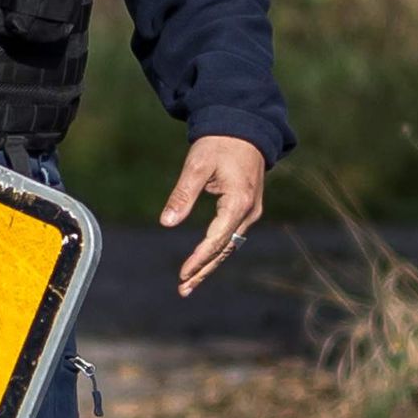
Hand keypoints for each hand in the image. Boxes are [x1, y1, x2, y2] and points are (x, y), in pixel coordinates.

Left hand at [159, 135, 268, 294]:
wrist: (245, 127)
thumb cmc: (219, 143)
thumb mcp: (197, 166)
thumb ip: (183, 195)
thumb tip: (166, 223)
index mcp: (239, 202)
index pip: (216, 239)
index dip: (199, 259)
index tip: (182, 274)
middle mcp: (249, 212)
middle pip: (225, 249)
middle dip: (204, 270)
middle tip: (183, 289)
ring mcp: (251, 211)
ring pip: (229, 246)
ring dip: (210, 265)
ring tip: (189, 283)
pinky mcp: (247, 209)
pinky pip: (231, 236)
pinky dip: (216, 251)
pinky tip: (202, 262)